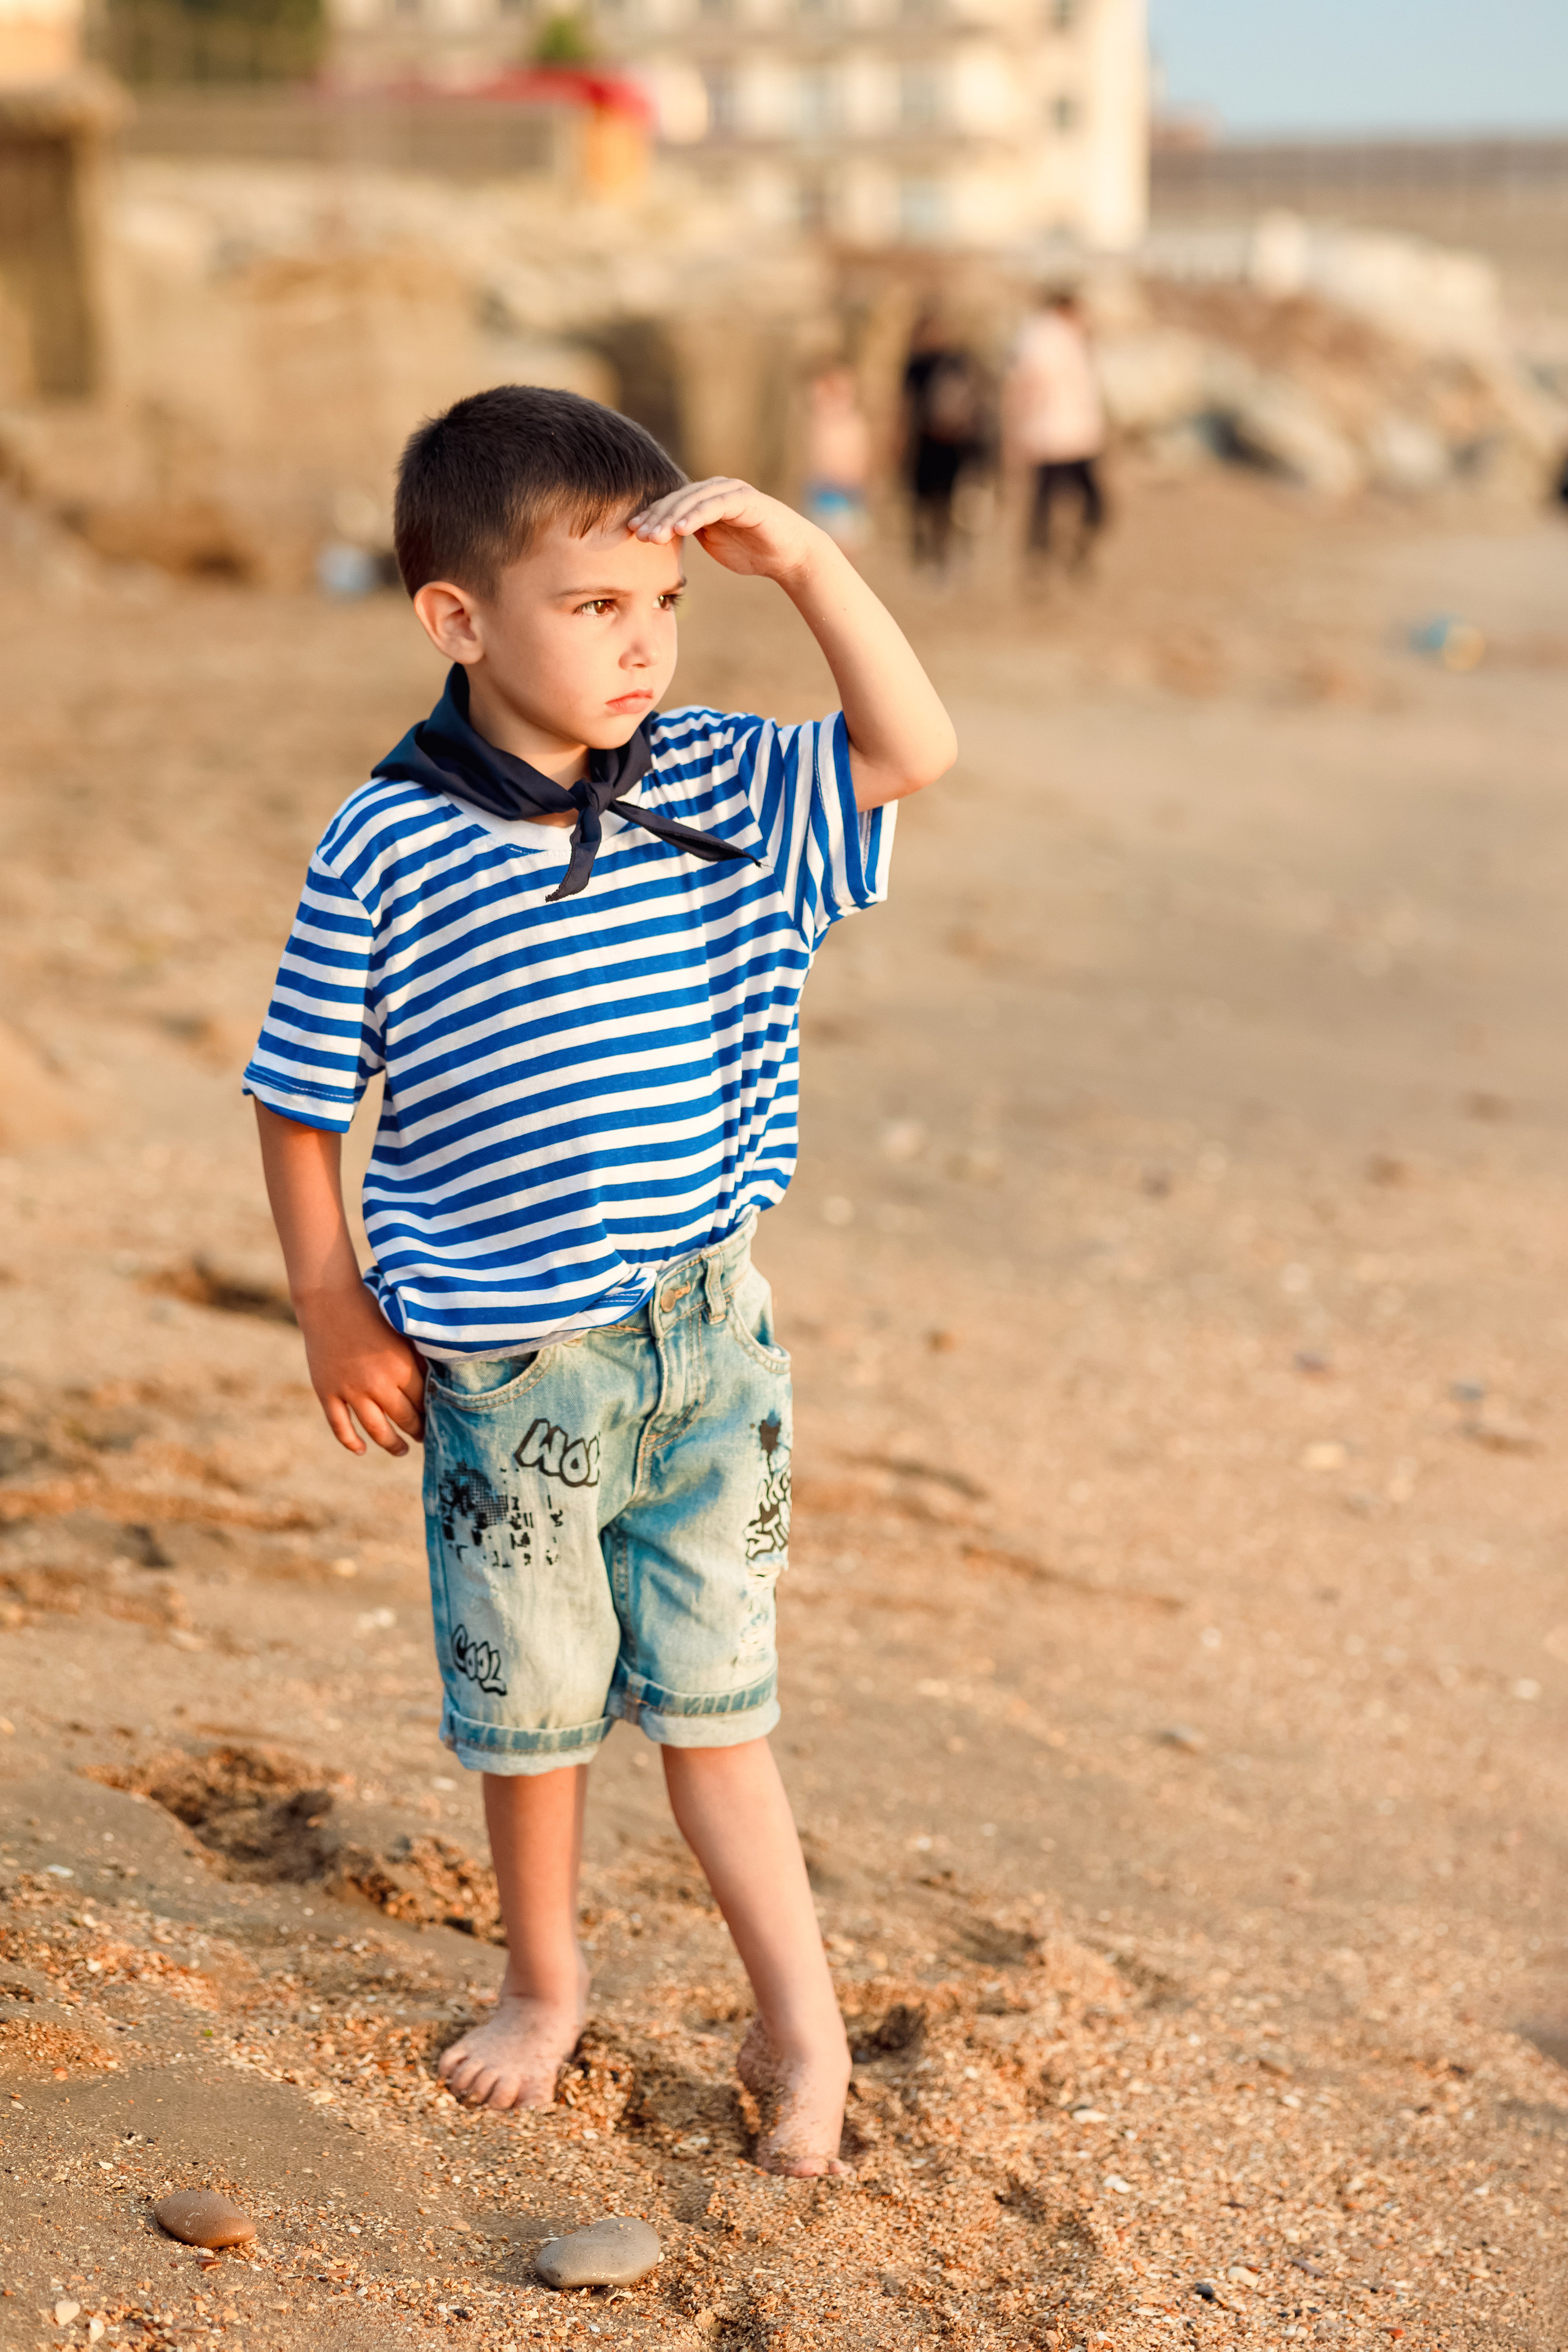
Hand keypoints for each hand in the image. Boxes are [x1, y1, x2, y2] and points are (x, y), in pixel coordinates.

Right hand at [295, 1282, 426, 1457]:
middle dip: (417, 1431)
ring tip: (402, 1450)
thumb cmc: (373, 1312)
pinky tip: (362, 1450)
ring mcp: (350, 1390)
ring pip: (376, 1429)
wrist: (330, 1302)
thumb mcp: (402, 1334)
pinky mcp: (327, 1392)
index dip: (432, 1412)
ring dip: (392, 1444)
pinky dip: (351, 1442)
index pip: (424, 1401)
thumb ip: (418, 1359)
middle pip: (404, 1419)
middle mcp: (377, 1383)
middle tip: (424, 1437)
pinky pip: (340, 1426)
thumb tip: (437, 1384)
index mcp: (401, 1367)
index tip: (438, 1419)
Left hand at [630, 478, 822, 584]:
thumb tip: (662, 538)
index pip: (672, 505)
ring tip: (654, 536)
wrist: (789, 555)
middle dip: (656, 518)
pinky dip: (696, 515)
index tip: (632, 533)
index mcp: (705, 499)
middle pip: (678, 500)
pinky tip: (680, 529)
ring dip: (671, 518)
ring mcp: (731, 491)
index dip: (651, 517)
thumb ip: (692, 535)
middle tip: (637, 535)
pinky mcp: (745, 499)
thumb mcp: (714, 544)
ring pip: (693, 500)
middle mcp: (715, 490)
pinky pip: (715, 506)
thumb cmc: (753, 551)